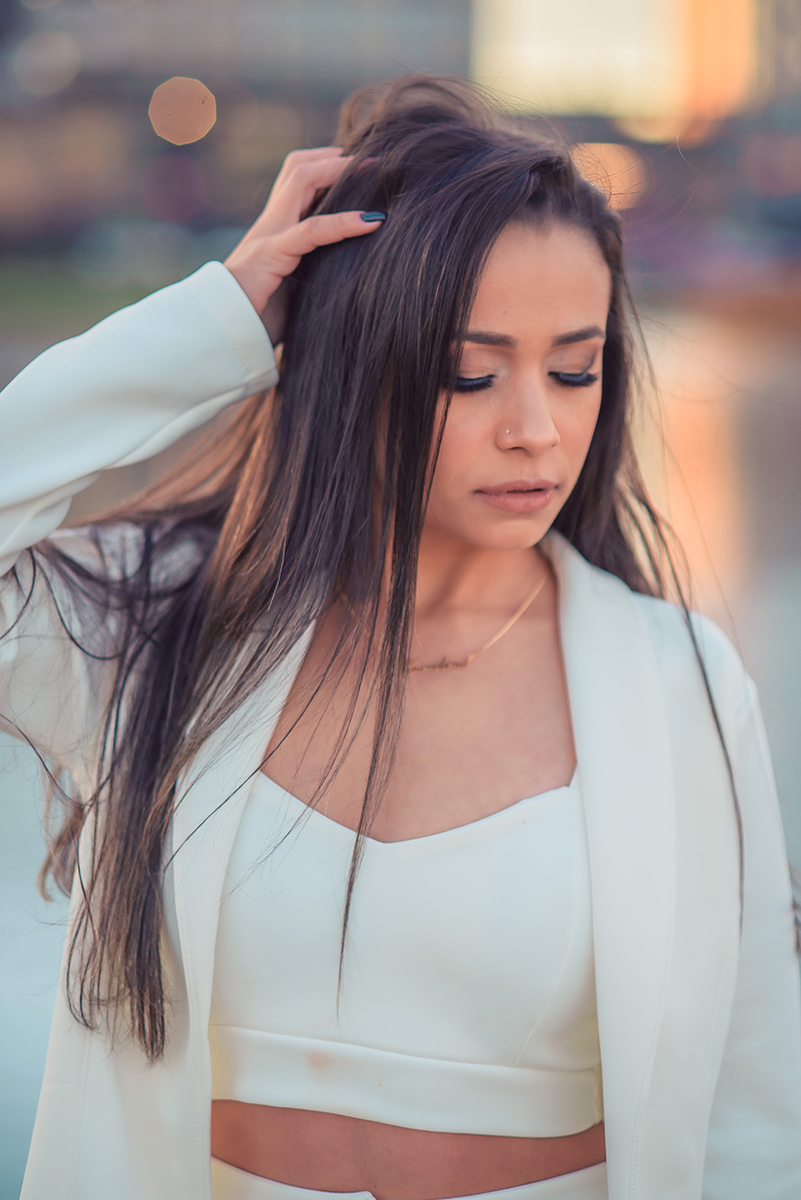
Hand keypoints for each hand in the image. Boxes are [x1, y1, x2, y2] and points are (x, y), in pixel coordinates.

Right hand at [223, 147, 384, 344]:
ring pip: (300, 180)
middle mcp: (271, 225)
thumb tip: (345, 275)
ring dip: (338, 171)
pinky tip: (371, 221)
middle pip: (297, 167)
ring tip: (374, 171)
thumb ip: (309, 272)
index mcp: (275, 231)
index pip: (297, 182)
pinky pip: (311, 230)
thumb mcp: (291, 288)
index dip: (327, 167)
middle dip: (334, 158)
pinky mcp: (271, 255)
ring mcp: (269, 236)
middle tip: (372, 161)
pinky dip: (343, 222)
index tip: (363, 169)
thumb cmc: (258, 319)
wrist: (222, 335)